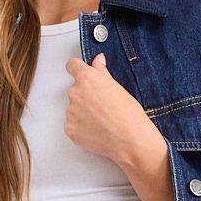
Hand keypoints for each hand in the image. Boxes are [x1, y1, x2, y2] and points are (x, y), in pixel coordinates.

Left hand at [63, 51, 167, 169]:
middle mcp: (74, 93)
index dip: (77, 68)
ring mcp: (70, 112)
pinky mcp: (70, 129)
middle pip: (75, 90)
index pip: (72, 65)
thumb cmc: (128, 113)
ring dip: (83, 112)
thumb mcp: (117, 86)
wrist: (130, 140)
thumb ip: (101, 71)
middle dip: (85, 96)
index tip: (80, 72)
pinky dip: (81, 127)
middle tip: (102, 106)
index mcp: (86, 78)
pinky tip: (96, 130)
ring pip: (74, 109)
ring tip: (101, 120)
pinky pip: (73, 125)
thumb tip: (97, 60)